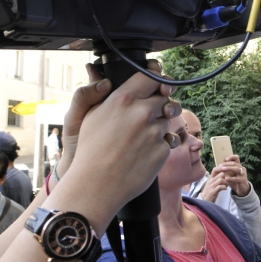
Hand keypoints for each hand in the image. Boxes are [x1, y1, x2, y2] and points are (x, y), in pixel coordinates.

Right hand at [62, 64, 181, 213]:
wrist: (96, 185)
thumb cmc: (90, 150)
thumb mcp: (91, 114)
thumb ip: (104, 94)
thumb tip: (104, 77)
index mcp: (123, 99)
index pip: (151, 77)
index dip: (157, 79)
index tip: (159, 84)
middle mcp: (142, 112)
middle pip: (165, 97)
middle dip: (162, 103)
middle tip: (154, 112)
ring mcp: (154, 132)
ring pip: (168, 120)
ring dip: (161, 125)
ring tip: (144, 137)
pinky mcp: (163, 150)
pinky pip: (170, 141)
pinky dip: (163, 144)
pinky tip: (147, 151)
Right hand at [201, 167, 229, 202]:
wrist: (204, 200)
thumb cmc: (209, 191)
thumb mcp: (212, 183)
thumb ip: (216, 178)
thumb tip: (224, 173)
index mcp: (210, 178)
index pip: (215, 169)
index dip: (222, 168)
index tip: (227, 170)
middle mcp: (210, 180)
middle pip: (221, 174)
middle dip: (227, 177)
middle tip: (229, 180)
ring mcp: (211, 186)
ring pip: (221, 180)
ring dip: (226, 182)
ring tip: (227, 185)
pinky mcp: (213, 191)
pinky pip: (220, 187)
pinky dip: (224, 187)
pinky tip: (225, 189)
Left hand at [222, 156, 250, 196]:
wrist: (241, 189)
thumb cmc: (234, 181)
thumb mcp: (231, 174)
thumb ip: (226, 170)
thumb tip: (218, 166)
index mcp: (239, 166)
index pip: (236, 158)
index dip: (231, 157)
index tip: (225, 159)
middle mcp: (242, 168)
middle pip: (235, 163)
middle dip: (227, 164)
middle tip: (220, 165)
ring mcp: (243, 174)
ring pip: (237, 169)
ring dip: (229, 168)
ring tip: (222, 169)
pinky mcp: (243, 180)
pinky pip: (237, 178)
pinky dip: (231, 178)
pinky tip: (226, 178)